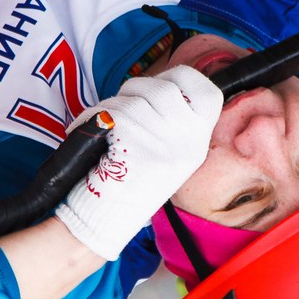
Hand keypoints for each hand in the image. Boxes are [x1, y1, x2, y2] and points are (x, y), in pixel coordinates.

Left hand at [52, 65, 221, 258]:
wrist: (108, 220)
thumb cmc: (133, 182)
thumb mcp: (171, 154)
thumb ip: (175, 121)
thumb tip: (162, 83)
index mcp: (199, 142)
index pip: (207, 91)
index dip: (181, 79)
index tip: (162, 86)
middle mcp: (188, 142)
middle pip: (162, 86)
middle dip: (136, 89)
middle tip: (126, 110)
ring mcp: (162, 143)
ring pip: (132, 96)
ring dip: (111, 105)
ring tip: (106, 128)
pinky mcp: (134, 144)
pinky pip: (110, 111)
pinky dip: (91, 117)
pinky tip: (92, 133)